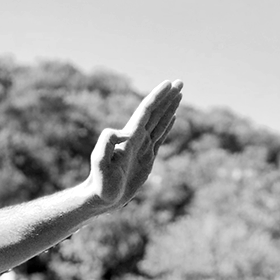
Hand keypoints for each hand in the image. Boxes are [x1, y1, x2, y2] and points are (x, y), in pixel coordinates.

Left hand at [86, 79, 182, 208]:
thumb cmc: (100, 182)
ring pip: (159, 122)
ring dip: (170, 108)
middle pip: (155, 112)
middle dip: (168, 97)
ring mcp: (143, 147)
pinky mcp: (147, 158)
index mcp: (130, 136)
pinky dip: (167, 125)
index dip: (157, 97)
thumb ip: (107, 142)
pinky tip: (173, 117)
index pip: (146, 111)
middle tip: (180, 82)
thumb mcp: (100, 161)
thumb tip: (125, 131)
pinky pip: (160, 137)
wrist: (101, 197)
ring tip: (179, 94)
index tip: (169, 84)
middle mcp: (137, 138)